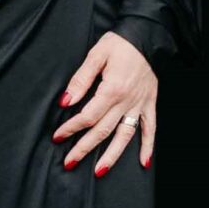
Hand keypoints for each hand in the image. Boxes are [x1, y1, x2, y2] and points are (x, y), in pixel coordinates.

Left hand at [53, 32, 157, 175]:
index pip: (87, 116)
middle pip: (102, 130)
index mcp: (112, 89)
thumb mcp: (96, 55)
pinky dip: (148, 146)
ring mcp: (140, 104)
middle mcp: (127, 101)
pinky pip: (150, 129)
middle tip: (69, 162)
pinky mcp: (150, 104)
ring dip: (112, 155)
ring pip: (125, 136)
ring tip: (99, 171)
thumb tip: (66, 101)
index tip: (57, 136)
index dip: (71, 128)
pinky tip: (143, 162)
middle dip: (84, 148)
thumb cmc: (120, 43)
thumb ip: (80, 80)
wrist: (146, 35)